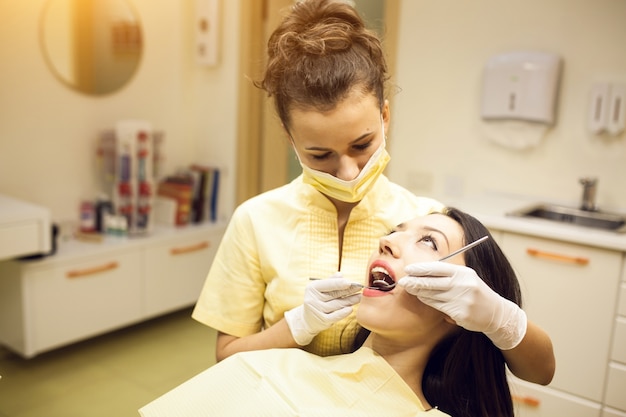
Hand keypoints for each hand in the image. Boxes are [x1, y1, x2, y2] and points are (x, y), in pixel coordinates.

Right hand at [284, 274, 360, 345]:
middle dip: (348, 290)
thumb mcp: (320, 289)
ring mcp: (317, 310)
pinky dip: (344, 312)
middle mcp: (312, 299)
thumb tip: (340, 274)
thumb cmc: (317, 300)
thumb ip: (330, 281)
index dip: (339, 283)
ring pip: (338, 304)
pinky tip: (351, 308)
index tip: (350, 282)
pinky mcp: (322, 320)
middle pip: (334, 294)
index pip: (328, 284)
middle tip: (360, 287)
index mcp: (312, 288)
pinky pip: (336, 316)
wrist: (308, 319)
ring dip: (350, 300)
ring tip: (359, 297)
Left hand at [398, 262, 526, 349]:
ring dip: (419, 292)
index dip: (421, 269)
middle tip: (402, 281)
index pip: (438, 268)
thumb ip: (448, 274)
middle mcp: (462, 285)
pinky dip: (428, 301)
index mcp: (463, 273)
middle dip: (415, 282)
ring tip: (410, 289)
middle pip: (432, 282)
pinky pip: (437, 306)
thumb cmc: (475, 292)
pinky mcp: (459, 313)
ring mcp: (461, 300)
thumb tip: (423, 271)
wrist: (495, 313)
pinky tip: (422, 298)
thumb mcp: (466, 277)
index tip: (408, 270)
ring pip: (432, 296)